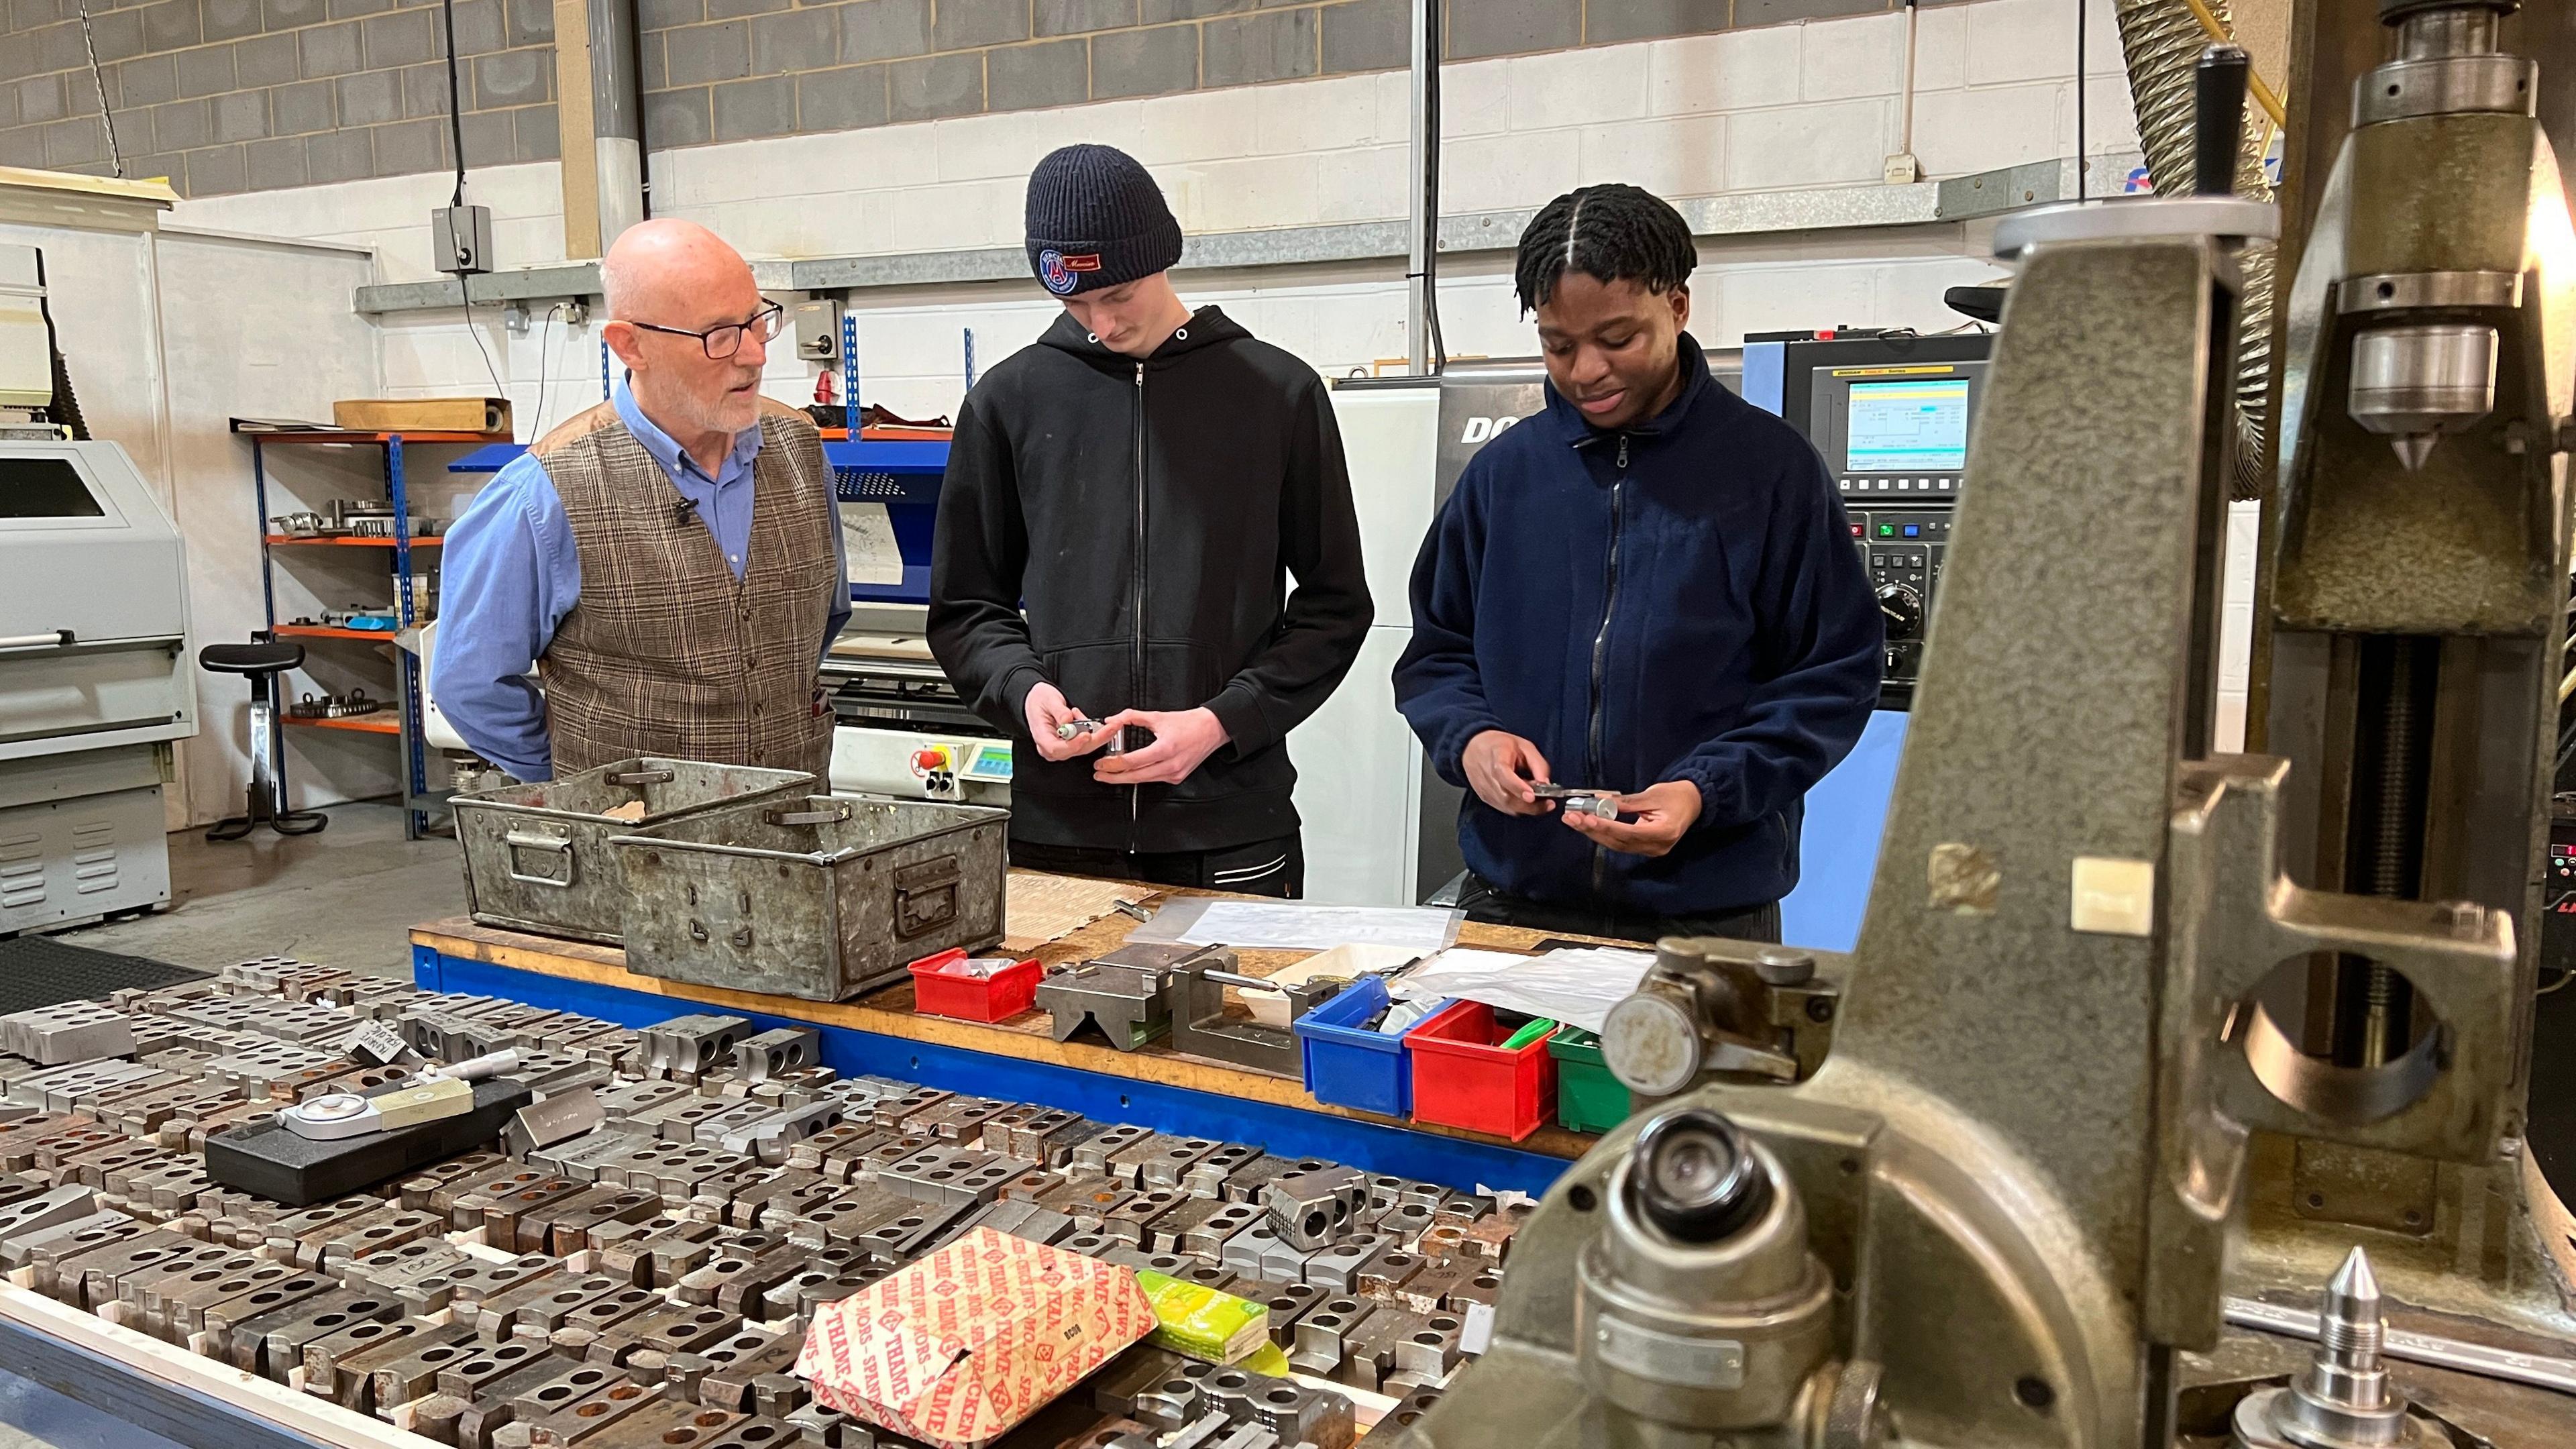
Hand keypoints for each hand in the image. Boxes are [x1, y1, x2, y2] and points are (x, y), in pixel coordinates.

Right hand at [1024, 682, 1113, 761]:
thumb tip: (1067, 719)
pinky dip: (1095, 731)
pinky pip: (1086, 741)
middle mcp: (1052, 747)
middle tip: (1111, 728)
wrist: (1038, 700)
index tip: (1086, 735)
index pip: (1056, 748)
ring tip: (1112, 725)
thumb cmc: (1039, 701)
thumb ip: (1058, 710)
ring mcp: (1063, 746)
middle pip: (1076, 750)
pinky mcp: (1071, 743)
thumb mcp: (1047, 700)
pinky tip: (1098, 722)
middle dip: (1097, 739)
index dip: (1073, 745)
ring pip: (1085, 747)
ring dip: (1100, 736)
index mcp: (1042, 738)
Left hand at [1091, 707, 1228, 785]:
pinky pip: (1153, 779)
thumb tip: (1112, 720)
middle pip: (1135, 776)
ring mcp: (1175, 774)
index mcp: (1165, 748)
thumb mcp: (1158, 716)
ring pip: (1143, 780)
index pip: (1132, 761)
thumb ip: (1132, 717)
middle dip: (1114, 777)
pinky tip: (1130, 773)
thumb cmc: (1188, 723)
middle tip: (1099, 774)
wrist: (1212, 729)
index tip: (1100, 763)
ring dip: (1125, 778)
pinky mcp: (1177, 777)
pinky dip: (1140, 776)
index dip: (1113, 764)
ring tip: (1110, 775)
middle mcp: (1170, 765)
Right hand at [1462, 730, 1552, 815]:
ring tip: (1541, 802)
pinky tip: (1527, 801)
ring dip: (1526, 808)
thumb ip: (1538, 764)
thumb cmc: (1500, 745)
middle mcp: (1488, 777)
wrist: (1473, 748)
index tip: (1532, 796)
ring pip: (1507, 806)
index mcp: (1497, 758)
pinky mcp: (1486, 798)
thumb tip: (1546, 783)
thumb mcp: (1525, 746)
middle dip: (1529, 805)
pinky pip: (1504, 808)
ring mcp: (1485, 790)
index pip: (1504, 776)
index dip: (1518, 787)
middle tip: (1548, 804)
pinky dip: (1518, 808)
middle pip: (1507, 797)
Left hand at [1563, 780, 1703, 856]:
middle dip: (1593, 830)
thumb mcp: (1652, 795)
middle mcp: (1657, 846)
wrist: (1694, 803)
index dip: (1606, 826)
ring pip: (1617, 845)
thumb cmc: (1676, 796)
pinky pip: (1621, 844)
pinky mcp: (1646, 848)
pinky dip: (1604, 835)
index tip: (1586, 818)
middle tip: (1571, 818)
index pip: (1628, 832)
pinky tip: (1589, 826)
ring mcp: (1652, 850)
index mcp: (1663, 832)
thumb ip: (1626, 801)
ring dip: (1594, 833)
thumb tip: (1600, 800)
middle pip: (1619, 842)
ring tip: (1574, 821)